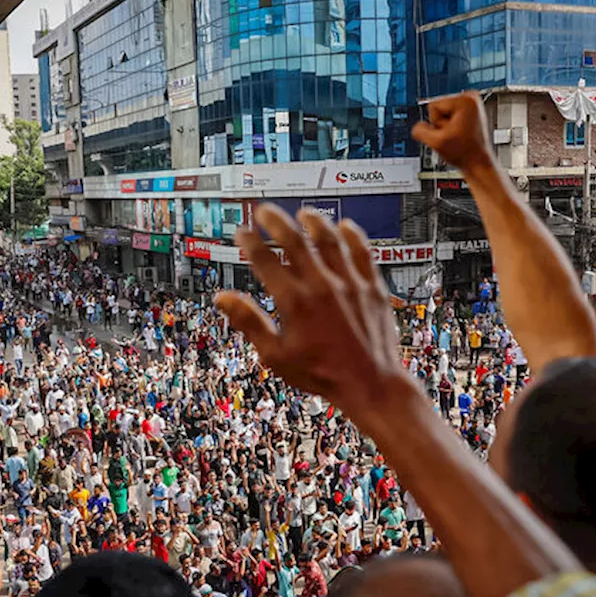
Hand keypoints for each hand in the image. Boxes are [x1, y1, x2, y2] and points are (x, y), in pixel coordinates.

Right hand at [215, 205, 406, 425]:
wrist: (371, 384)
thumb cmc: (323, 374)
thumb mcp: (276, 355)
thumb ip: (249, 322)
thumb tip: (223, 299)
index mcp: (295, 302)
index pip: (265, 260)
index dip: (249, 241)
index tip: (242, 232)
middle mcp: (322, 286)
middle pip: (294, 240)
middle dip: (276, 221)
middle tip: (264, 212)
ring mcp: (350, 284)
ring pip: (330, 240)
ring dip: (314, 222)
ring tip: (303, 214)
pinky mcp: (373, 287)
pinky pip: (362, 252)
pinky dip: (352, 236)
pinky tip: (344, 227)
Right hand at [411, 92, 495, 180]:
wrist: (477, 162)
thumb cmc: (464, 153)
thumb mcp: (436, 143)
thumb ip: (419, 131)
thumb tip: (418, 126)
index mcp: (465, 100)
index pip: (433, 106)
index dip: (436, 123)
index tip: (450, 133)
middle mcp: (471, 97)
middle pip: (437, 107)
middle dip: (441, 124)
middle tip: (454, 136)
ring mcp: (471, 103)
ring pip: (442, 112)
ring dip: (446, 126)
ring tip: (458, 135)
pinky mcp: (470, 109)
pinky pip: (448, 114)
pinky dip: (451, 125)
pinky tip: (460, 133)